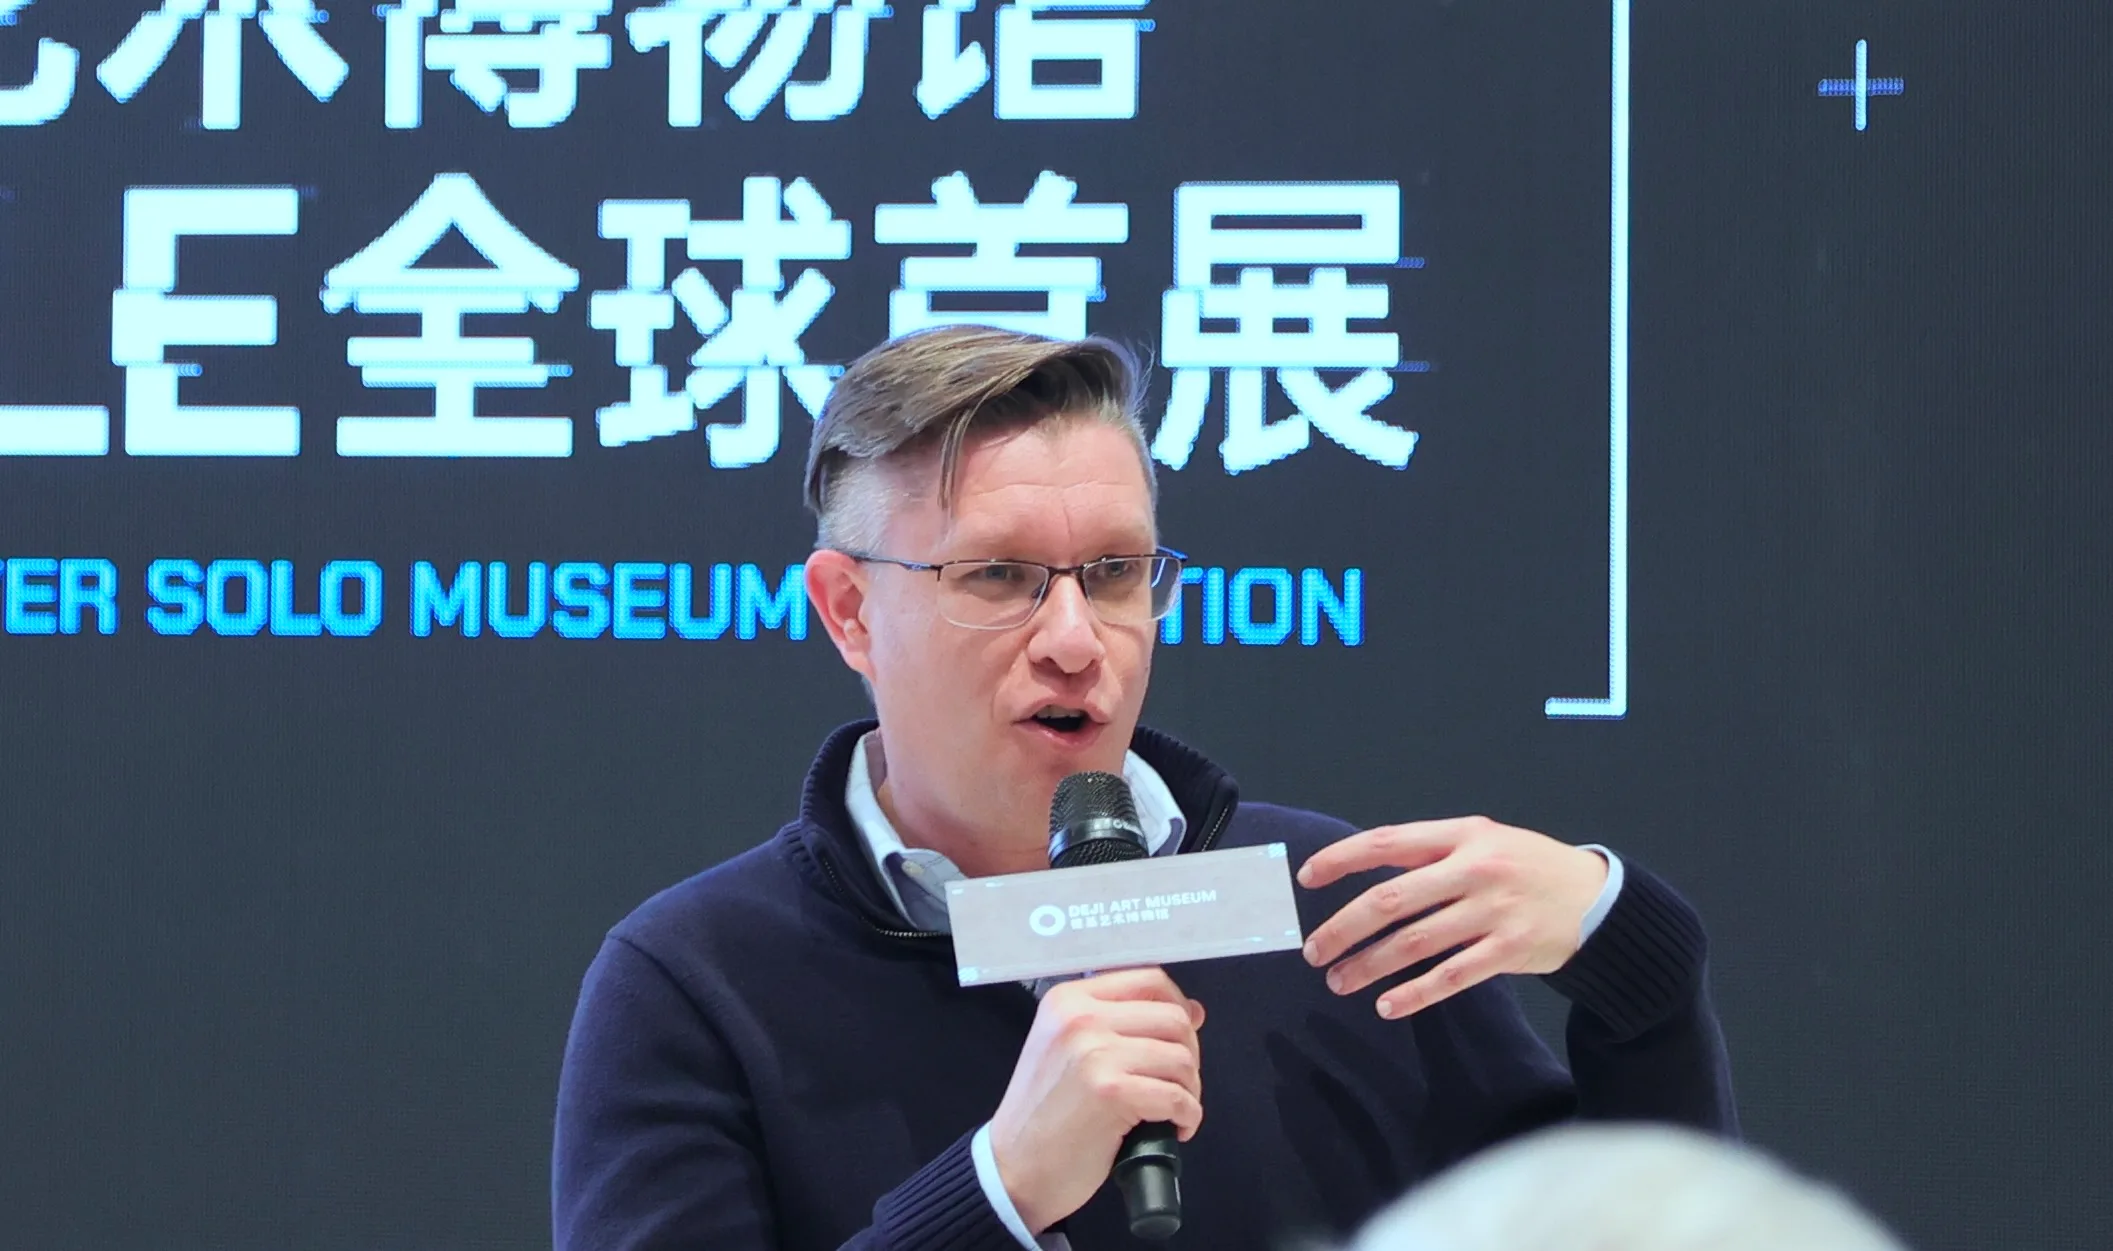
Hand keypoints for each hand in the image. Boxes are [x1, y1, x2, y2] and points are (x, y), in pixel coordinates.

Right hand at [987, 967, 1206, 1234]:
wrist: (1015, 1167)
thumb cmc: (1044, 1113)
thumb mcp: (1068, 1048)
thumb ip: (1121, 1022)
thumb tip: (1193, 1011)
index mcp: (1068, 999)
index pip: (1149, 980)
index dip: (1178, 1007)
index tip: (1183, 1035)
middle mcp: (1081, 1017)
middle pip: (1173, 1017)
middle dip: (1189, 1054)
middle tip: (1176, 1083)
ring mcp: (1096, 1053)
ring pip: (1181, 1057)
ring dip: (1189, 1089)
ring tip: (1172, 1109)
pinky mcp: (1112, 1092)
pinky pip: (1178, 1097)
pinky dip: (1188, 1116)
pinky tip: (1174, 1128)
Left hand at [1298, 816, 1607, 1019]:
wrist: (1599, 898)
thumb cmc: (1527, 867)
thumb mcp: (1484, 841)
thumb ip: (1433, 854)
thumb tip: (1367, 875)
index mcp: (1462, 835)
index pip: (1387, 842)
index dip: (1342, 859)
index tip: (1306, 878)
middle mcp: (1474, 869)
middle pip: (1392, 900)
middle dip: (1344, 927)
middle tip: (1314, 951)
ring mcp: (1493, 911)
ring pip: (1415, 942)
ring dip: (1370, 965)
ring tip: (1340, 981)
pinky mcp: (1510, 950)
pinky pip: (1451, 976)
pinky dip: (1415, 994)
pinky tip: (1387, 1005)